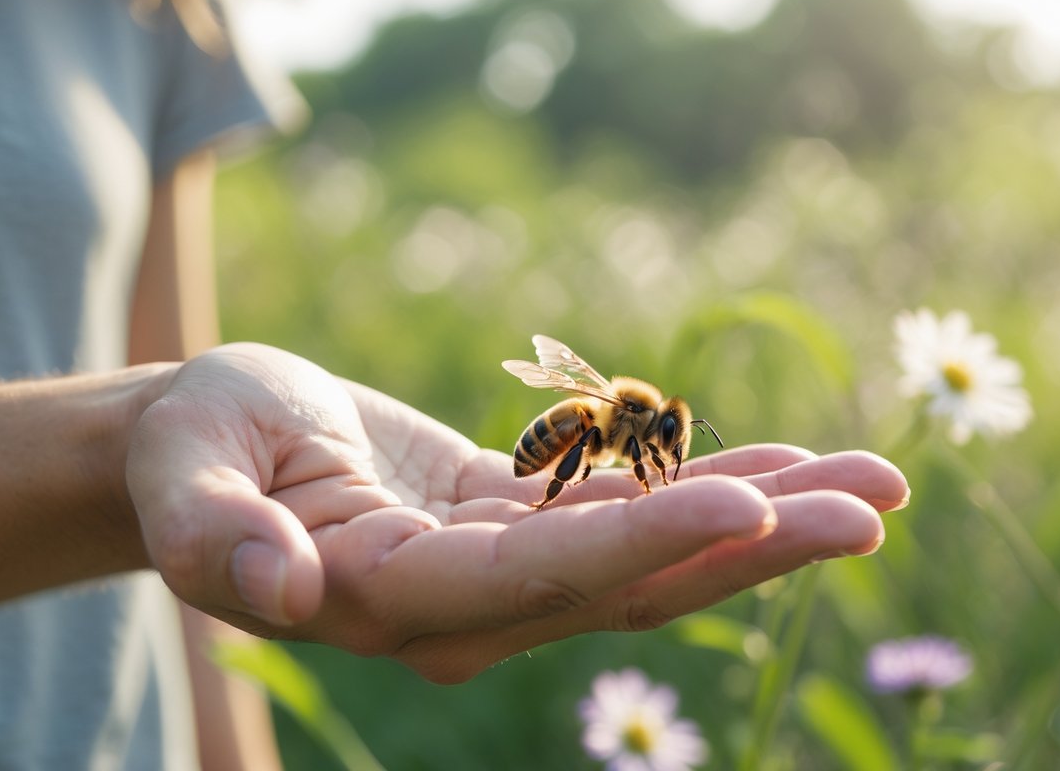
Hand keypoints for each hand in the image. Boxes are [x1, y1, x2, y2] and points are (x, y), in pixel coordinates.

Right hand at [128, 343, 907, 682]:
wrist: (216, 450)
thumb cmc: (192, 450)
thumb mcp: (182, 477)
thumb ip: (210, 536)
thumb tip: (273, 587)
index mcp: (391, 599)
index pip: (540, 580)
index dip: (645, 542)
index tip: (754, 497)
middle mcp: (465, 609)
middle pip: (632, 585)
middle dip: (755, 541)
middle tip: (876, 501)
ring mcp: (501, 576)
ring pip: (652, 558)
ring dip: (764, 516)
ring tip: (876, 481)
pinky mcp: (516, 531)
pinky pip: (627, 518)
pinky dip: (705, 488)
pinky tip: (786, 460)